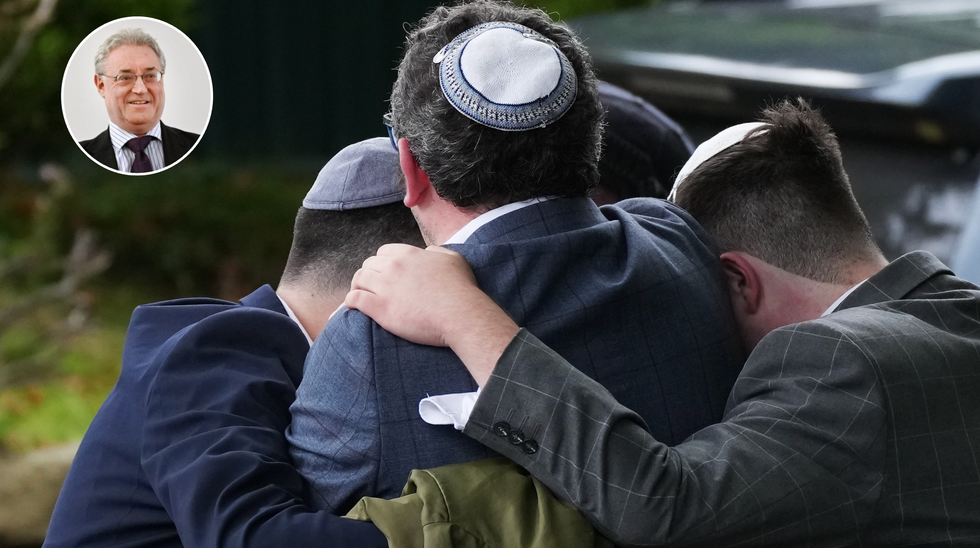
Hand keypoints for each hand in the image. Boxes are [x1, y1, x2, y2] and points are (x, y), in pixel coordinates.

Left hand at [346, 244, 518, 385]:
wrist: (460, 314)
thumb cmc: (461, 289)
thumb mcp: (453, 259)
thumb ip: (436, 252)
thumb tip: (427, 253)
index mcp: (409, 253)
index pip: (383, 252)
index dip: (382, 263)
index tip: (385, 274)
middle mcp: (393, 266)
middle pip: (368, 265)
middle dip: (369, 275)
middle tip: (373, 287)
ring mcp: (385, 286)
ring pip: (359, 280)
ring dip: (358, 287)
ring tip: (361, 296)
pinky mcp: (380, 308)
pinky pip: (354, 299)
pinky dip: (351, 302)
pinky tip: (354, 307)